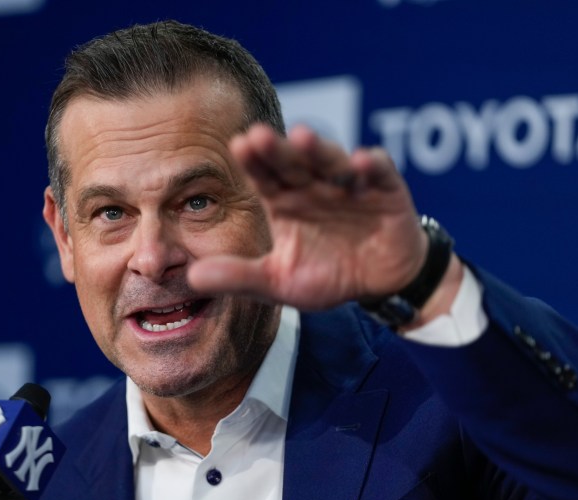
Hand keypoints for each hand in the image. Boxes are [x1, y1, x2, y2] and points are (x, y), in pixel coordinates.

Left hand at [187, 124, 450, 311]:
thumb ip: (239, 277)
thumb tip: (191, 278)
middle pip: (294, 163)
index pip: (265, 176)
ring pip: (332, 162)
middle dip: (278, 150)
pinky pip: (380, 174)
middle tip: (258, 137)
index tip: (236, 147)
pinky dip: (373, 167)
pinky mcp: (386, 190)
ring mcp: (350, 185)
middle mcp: (314, 186)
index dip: (253, 163)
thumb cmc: (328, 275)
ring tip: (302, 140)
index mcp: (286, 201)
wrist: (378, 283)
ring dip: (319, 151)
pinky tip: (363, 162)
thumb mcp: (279, 282)